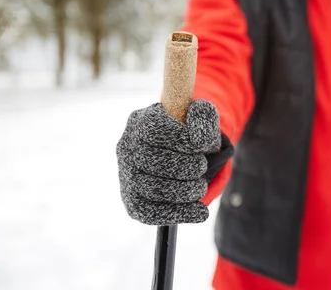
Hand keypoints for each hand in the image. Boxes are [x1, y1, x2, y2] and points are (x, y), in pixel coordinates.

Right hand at [116, 99, 231, 224]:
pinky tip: (201, 212)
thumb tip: (198, 138)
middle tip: (202, 168)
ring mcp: (126, 174)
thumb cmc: (191, 132)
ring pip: (152, 188)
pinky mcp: (131, 199)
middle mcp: (127, 147)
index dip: (184, 140)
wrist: (184, 153)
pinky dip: (179, 213)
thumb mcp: (202, 117)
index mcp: (141, 120)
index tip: (204, 146)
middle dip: (186, 167)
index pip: (156, 129)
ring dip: (184, 191)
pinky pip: (149, 212)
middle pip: (152, 161)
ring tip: (201, 187)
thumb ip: (204, 117)